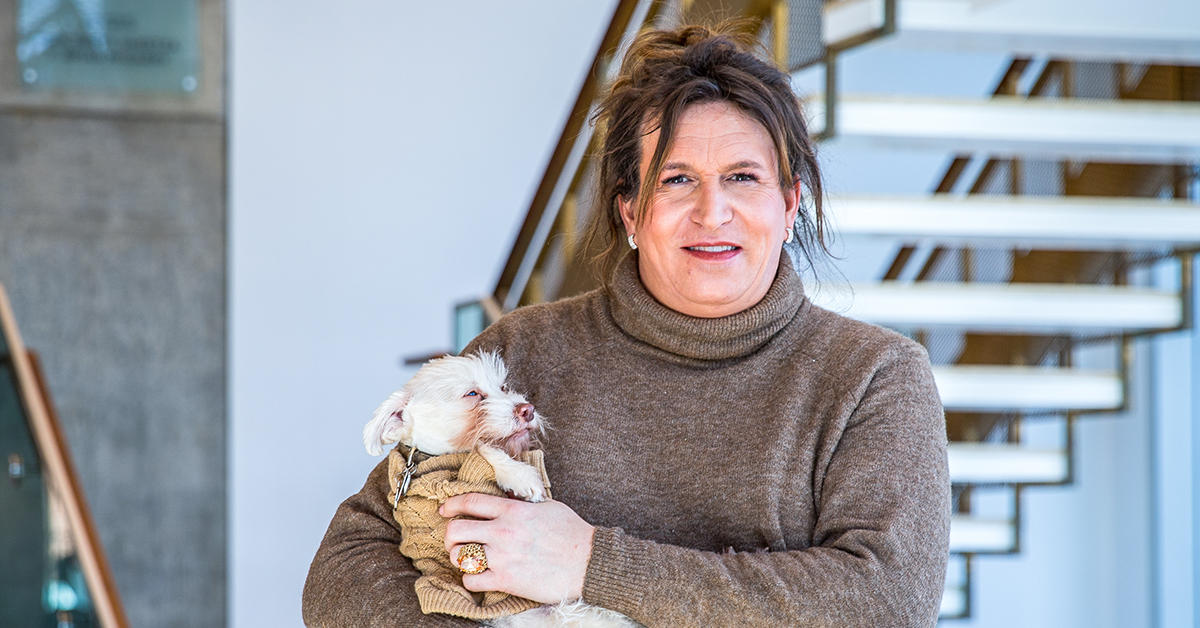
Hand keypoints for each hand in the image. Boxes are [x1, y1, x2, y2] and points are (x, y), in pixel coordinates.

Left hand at [441, 493, 594, 603]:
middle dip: (449, 535)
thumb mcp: (546, 506)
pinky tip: (478, 576)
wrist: (588, 562)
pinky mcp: (506, 580)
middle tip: (454, 539)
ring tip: (465, 558)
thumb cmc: (572, 532)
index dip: (452, 504)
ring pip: (458, 556)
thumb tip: (507, 498)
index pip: (470, 502)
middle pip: (455, 529)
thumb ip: (522, 503)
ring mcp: (502, 557)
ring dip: (458, 557)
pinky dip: (471, 579)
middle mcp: (503, 531)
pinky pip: (472, 580)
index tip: (445, 509)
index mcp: (513, 510)